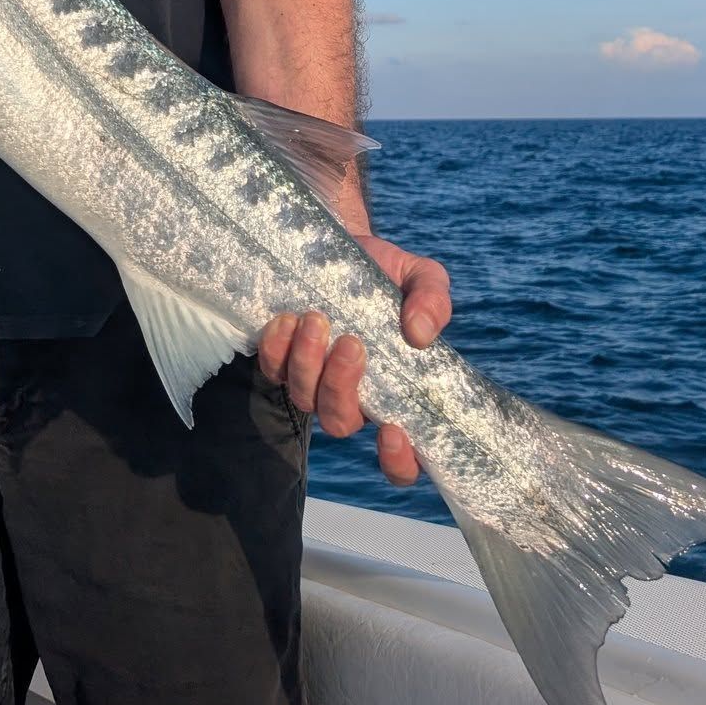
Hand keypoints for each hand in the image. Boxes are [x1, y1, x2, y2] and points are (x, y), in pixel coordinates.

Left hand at [256, 235, 451, 485]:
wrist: (338, 243)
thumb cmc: (384, 272)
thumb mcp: (419, 276)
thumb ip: (433, 301)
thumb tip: (421, 335)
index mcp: (393, 391)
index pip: (400, 458)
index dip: (398, 461)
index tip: (393, 430)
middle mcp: (351, 394)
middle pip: (340, 422)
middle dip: (340, 387)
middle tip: (350, 341)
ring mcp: (312, 379)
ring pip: (304, 398)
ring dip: (308, 363)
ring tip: (315, 318)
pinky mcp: (281, 358)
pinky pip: (272, 371)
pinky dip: (277, 349)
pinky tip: (286, 318)